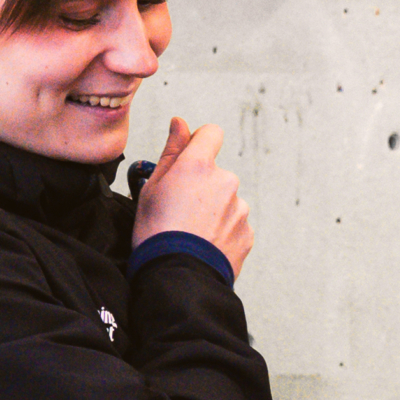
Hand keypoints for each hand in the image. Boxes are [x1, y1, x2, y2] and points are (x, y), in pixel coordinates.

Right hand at [134, 117, 251, 277]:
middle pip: (216, 173)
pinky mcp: (247, 232)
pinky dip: (222, 232)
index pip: (211, 133)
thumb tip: (180, 123)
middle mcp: (225, 181)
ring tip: (192, 233)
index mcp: (199, 166)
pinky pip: (234, 224)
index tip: (189, 159)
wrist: (177, 277)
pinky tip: (204, 244)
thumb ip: (171, 151)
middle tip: (181, 211)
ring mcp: (240, 208)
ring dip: (214, 211)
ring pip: (226, 200)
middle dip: (202, 187)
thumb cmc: (157, 233)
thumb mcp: (152, 187)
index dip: (199, 143)